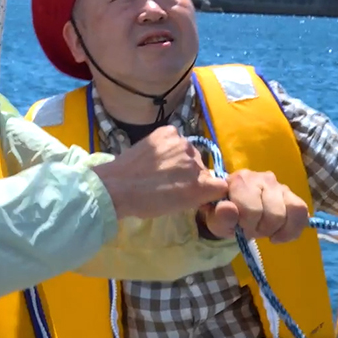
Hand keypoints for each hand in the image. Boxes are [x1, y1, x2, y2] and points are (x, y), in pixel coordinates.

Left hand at [93, 126, 228, 218]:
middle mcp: (196, 163)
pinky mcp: (168, 131)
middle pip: (202, 166)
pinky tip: (157, 152)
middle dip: (192, 172)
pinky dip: (169, 143)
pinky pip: (176, 137)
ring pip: (189, 151)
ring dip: (180, 157)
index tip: (196, 190)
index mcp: (201, 187)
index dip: (210, 188)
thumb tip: (205, 186)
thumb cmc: (145, 202)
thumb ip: (197, 195)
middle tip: (172, 179)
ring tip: (161, 165)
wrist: (117, 185)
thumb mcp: (178, 206)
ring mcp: (182, 144)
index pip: (220, 184)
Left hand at [197, 169, 307, 242]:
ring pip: (291, 210)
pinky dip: (293, 229)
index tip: (239, 226)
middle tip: (251, 229)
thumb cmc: (224, 213)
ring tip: (265, 231)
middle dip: (262, 229)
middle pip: (274, 213)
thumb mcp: (216, 219)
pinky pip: (302, 212)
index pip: (252, 208)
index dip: (246, 225)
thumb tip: (229, 209)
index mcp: (240, 180)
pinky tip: (279, 235)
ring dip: (277, 229)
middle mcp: (262, 178)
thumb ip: (220, 216)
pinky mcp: (291, 196)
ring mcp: (279, 186)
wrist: (233, 210)